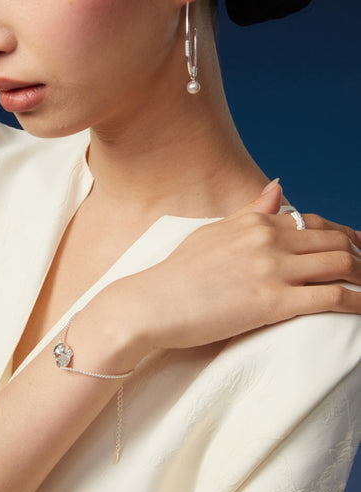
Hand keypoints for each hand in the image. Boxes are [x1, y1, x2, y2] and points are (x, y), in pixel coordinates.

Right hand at [107, 181, 360, 365]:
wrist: (151, 303)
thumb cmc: (177, 273)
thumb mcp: (214, 232)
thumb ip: (251, 211)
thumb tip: (278, 188)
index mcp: (255, 222)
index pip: (312, 221)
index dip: (341, 234)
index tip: (356, 244)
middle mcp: (268, 239)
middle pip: (333, 240)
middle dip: (358, 254)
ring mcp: (272, 269)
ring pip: (339, 264)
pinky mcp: (273, 302)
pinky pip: (330, 297)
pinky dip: (356, 301)